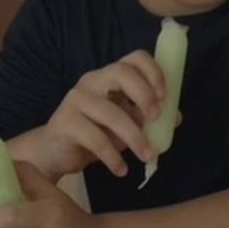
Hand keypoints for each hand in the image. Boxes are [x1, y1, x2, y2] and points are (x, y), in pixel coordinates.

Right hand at [39, 50, 179, 178]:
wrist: (53, 152)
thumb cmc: (94, 134)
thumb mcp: (126, 124)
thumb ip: (147, 118)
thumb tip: (175, 118)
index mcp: (110, 76)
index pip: (135, 58)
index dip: (154, 72)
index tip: (165, 96)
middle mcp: (92, 81)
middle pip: (121, 72)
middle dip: (144, 94)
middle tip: (155, 118)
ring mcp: (76, 100)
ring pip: (111, 112)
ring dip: (135, 137)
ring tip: (147, 156)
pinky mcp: (65, 122)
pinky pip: (95, 139)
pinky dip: (113, 157)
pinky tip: (121, 169)